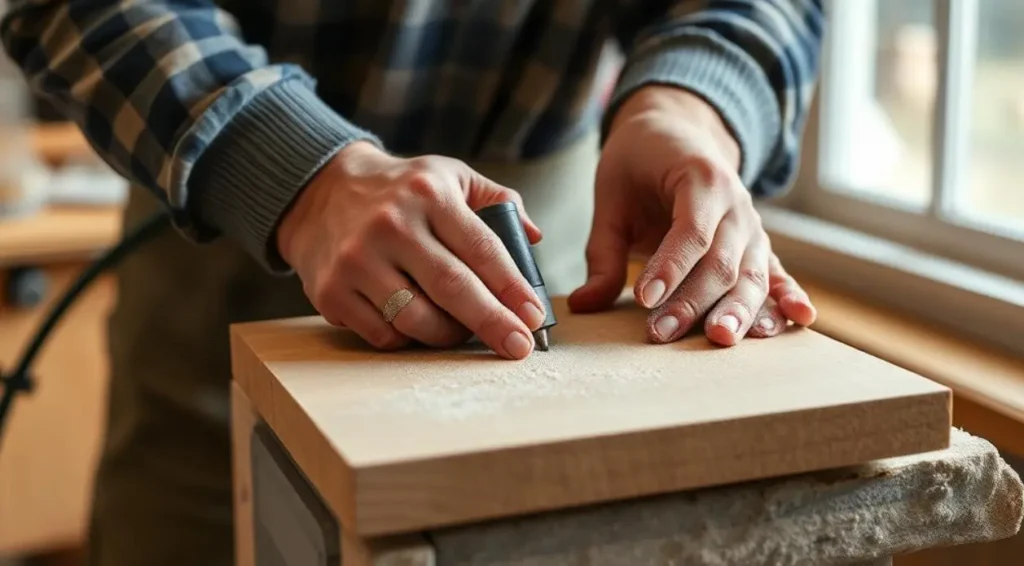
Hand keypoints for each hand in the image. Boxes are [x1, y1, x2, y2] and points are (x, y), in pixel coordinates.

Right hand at [276, 142, 546, 358]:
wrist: (318, 192)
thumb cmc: (399, 190)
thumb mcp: (448, 176)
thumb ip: (495, 200)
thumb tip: (533, 237)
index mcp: (428, 195)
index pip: (482, 247)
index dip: (512, 287)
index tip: (535, 315)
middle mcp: (391, 225)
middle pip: (453, 288)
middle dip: (492, 323)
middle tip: (519, 346)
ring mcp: (356, 261)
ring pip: (417, 319)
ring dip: (450, 335)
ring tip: (462, 331)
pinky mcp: (331, 291)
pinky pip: (383, 334)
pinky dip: (408, 338)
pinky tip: (418, 325)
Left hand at [568, 86, 815, 344]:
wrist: (679, 133)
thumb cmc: (639, 165)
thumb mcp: (611, 198)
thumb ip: (602, 253)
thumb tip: (583, 305)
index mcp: (700, 180)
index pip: (690, 231)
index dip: (670, 267)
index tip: (645, 298)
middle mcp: (736, 204)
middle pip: (721, 261)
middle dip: (693, 301)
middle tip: (662, 333)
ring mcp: (752, 227)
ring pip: (751, 274)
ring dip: (738, 311)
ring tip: (720, 339)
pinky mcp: (758, 247)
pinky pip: (776, 273)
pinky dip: (789, 297)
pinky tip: (801, 320)